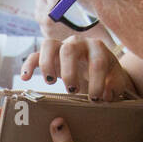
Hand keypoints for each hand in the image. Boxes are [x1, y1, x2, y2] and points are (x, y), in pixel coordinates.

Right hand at [22, 0, 138, 98]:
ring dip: (48, 64)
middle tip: (72, 90)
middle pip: (70, 49)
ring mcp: (61, 47)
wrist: (99, 70)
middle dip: (69, 72)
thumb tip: (105, 94)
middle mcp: (79, 43)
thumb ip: (116, 87)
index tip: (96, 99)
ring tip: (51, 82)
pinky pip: (35, 55)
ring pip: (49, 45)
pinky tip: (25, 78)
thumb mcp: (117, 82)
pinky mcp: (49, 55)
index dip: (97, 81)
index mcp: (98, 48)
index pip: (97, 62)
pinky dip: (28, 65)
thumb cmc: (108, 77)